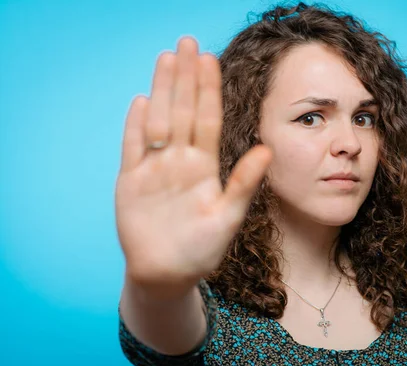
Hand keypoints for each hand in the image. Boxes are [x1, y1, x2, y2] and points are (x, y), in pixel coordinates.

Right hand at [115, 36, 271, 292]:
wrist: (168, 274)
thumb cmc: (202, 250)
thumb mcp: (229, 217)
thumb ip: (245, 183)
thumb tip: (267, 149)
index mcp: (205, 167)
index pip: (208, 120)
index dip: (209, 90)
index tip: (211, 60)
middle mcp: (181, 161)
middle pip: (183, 112)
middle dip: (186, 78)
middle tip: (187, 42)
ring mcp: (155, 169)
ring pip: (159, 121)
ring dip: (162, 91)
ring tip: (166, 59)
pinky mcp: (131, 182)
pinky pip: (134, 148)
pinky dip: (136, 126)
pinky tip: (142, 101)